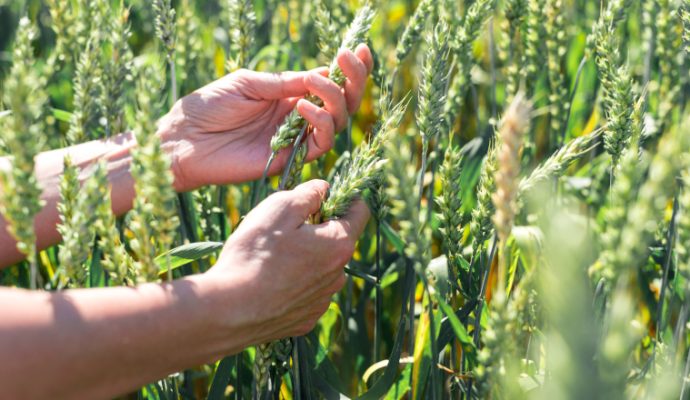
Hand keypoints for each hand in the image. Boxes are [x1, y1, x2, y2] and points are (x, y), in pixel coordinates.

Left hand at [158, 45, 373, 191]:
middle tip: (349, 60)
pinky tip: (302, 107)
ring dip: (334, 99)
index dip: (349, 69)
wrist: (184, 140)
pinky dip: (320, 122)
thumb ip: (284, 82)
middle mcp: (297, 117)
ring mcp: (295, 138)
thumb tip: (322, 74)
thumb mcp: (248, 83)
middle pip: (342, 103)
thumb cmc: (208, 107)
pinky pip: (320, 143)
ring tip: (315, 85)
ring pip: (338, 122)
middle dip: (353, 80)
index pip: (329, 82)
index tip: (360, 48)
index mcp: (288, 95)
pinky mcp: (290, 158)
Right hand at [204, 180, 368, 341]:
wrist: (229, 310)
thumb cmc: (254, 255)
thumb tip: (323, 189)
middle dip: (318, 229)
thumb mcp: (279, 208)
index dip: (345, 197)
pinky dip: (294, 283)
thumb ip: (308, 194)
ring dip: (305, 258)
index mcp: (339, 244)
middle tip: (284, 226)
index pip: (360, 212)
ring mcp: (322, 300)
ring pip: (321, 268)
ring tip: (271, 257)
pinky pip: (306, 293)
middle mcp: (338, 275)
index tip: (325, 194)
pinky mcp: (305, 319)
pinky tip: (269, 282)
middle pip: (337, 241)